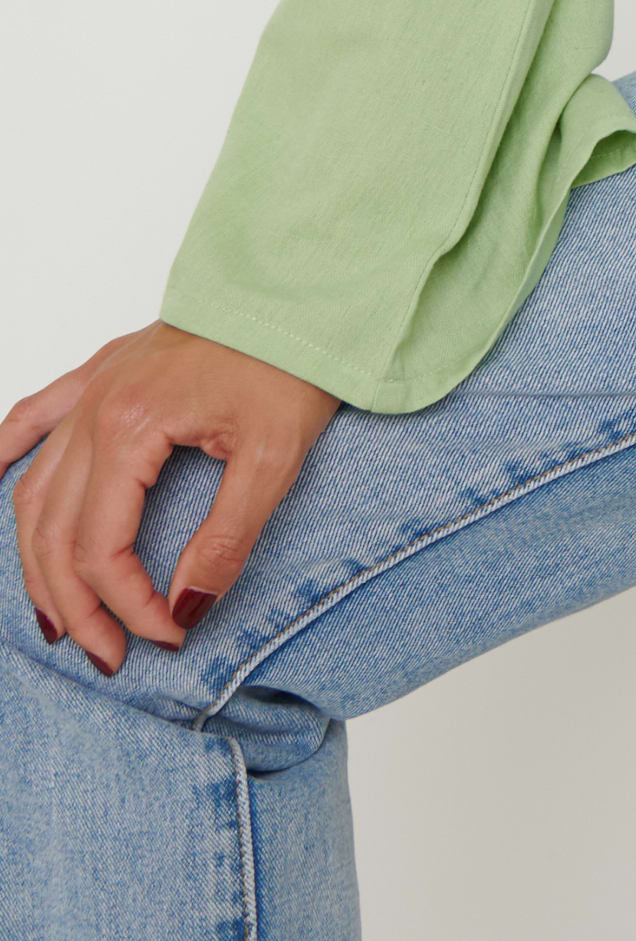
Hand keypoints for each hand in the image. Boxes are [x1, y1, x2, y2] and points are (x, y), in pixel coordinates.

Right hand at [5, 324, 337, 674]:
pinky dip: (6, 453)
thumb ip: (227, 539)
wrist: (301, 285)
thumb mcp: (275, 457)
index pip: (102, 548)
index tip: (169, 634)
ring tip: (57, 616)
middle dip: (77, 605)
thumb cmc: (294, 358)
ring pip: (34, 489)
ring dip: (37, 558)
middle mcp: (96, 408)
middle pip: (55, 531)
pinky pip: (34, 415)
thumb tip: (187, 607)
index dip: (128, 605)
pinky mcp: (105, 371)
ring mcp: (94, 386)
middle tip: (109, 654)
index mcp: (131, 427)